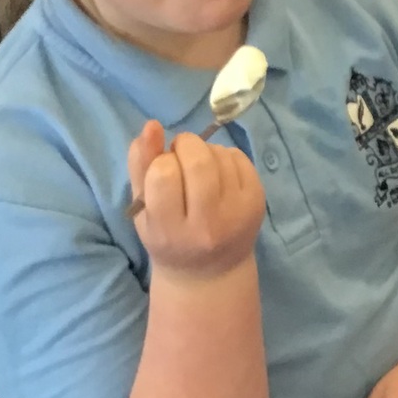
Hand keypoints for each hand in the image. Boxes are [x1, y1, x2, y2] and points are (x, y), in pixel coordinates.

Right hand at [128, 122, 264, 280]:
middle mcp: (207, 227)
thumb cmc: (168, 237)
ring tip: (199, 171)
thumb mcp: (143, 209)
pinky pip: (239, 157)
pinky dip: (224, 155)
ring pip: (219, 154)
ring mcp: (237, 215)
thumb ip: (140, 165)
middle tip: (180, 156)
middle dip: (185, 146)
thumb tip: (151, 125)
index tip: (163, 170)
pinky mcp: (257, 202)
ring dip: (204, 151)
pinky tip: (218, 175)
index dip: (161, 161)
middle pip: (198, 161)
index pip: (163, 175)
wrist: (211, 272)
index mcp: (170, 231)